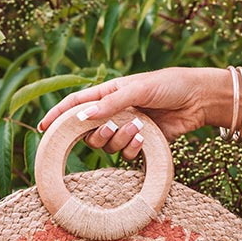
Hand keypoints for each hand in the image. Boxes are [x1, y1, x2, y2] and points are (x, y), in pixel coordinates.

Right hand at [37, 67, 229, 158]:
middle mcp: (114, 112)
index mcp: (108, 93)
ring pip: (107, 145)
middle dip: (97, 134)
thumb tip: (83, 117)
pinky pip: (125, 154)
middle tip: (112, 126)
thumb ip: (110, 104)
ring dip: (119, 140)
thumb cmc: (169, 86)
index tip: (43, 128)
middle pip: (88, 131)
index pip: (76, 105)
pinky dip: (133, 149)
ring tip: (139, 128)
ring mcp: (126, 128)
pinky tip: (146, 139)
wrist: (198, 99)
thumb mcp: (138, 89)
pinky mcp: (141, 142)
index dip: (58, 116)